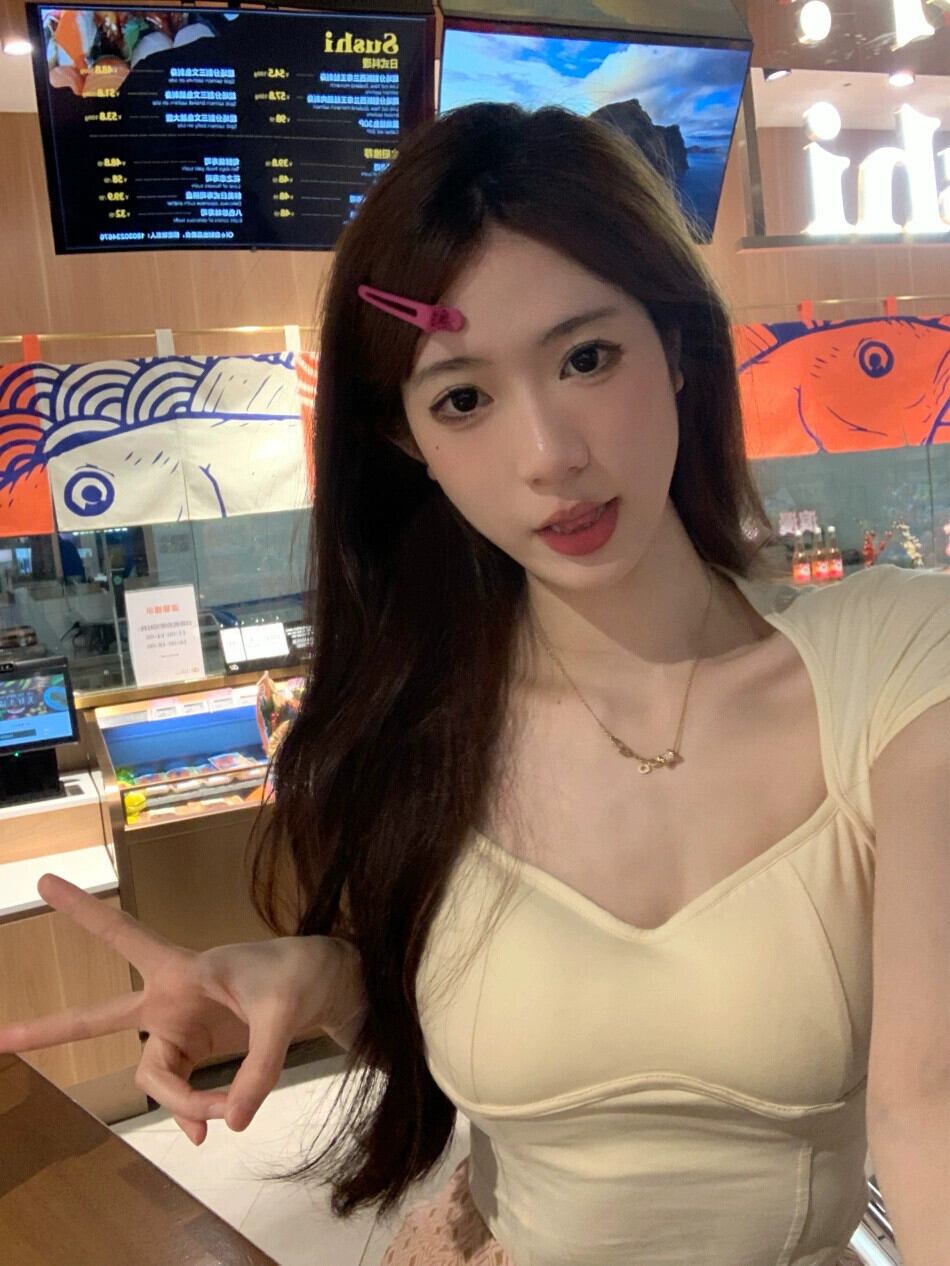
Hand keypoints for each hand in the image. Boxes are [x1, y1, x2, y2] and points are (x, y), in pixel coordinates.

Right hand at [0, 873, 354, 1145]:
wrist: (330, 988)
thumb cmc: (302, 976)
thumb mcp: (285, 1014)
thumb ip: (257, 1070)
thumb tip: (230, 1121)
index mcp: (184, 969)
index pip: (125, 936)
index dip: (84, 913)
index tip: (46, 882)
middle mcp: (173, 999)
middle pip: (102, 1018)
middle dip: (50, 1029)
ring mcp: (183, 1029)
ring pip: (157, 1078)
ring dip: (186, 1103)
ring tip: (226, 1114)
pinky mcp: (200, 1053)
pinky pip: (179, 1093)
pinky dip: (193, 1114)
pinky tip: (207, 1132)